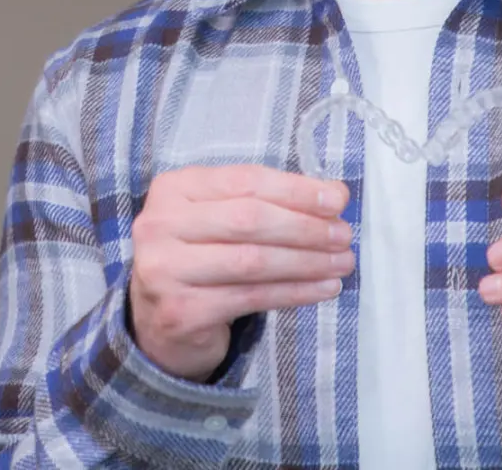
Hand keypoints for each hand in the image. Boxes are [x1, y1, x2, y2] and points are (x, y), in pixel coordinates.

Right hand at [127, 164, 352, 380]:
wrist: (157, 320)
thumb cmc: (200, 256)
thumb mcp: (221, 216)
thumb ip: (268, 201)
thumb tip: (334, 194)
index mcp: (172, 188)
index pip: (244, 181)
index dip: (296, 190)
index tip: (337, 200)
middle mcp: (160, 224)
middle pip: (249, 219)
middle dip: (306, 227)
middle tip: (344, 235)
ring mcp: (164, 270)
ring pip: (253, 261)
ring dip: (307, 262)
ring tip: (342, 262)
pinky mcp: (180, 312)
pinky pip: (251, 297)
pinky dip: (295, 292)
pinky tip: (323, 288)